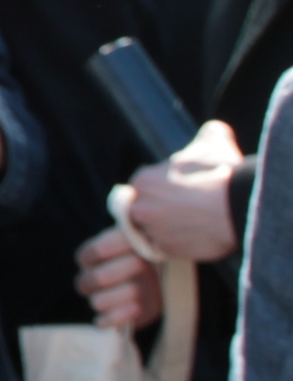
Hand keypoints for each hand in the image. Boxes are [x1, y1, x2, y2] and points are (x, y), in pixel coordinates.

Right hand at [76, 225, 160, 329]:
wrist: (161, 283)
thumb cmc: (147, 257)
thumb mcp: (139, 241)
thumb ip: (132, 231)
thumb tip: (132, 215)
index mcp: (91, 256)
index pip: (91, 253)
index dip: (112, 249)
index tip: (136, 245)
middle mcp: (89, 278)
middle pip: (95, 279)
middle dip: (123, 272)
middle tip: (143, 265)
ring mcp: (98, 298)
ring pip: (97, 302)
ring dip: (125, 295)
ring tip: (143, 290)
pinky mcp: (110, 318)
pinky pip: (103, 322)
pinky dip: (120, 316)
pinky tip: (137, 307)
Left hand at [124, 121, 242, 262]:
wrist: (240, 205)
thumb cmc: (223, 172)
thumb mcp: (214, 141)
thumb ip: (207, 133)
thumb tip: (214, 130)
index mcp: (142, 180)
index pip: (145, 187)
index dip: (163, 189)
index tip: (180, 192)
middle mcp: (139, 206)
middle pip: (145, 209)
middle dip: (160, 210)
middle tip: (185, 211)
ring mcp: (151, 231)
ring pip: (153, 231)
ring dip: (167, 229)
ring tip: (191, 225)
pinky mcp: (167, 250)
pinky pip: (167, 250)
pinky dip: (179, 245)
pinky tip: (195, 238)